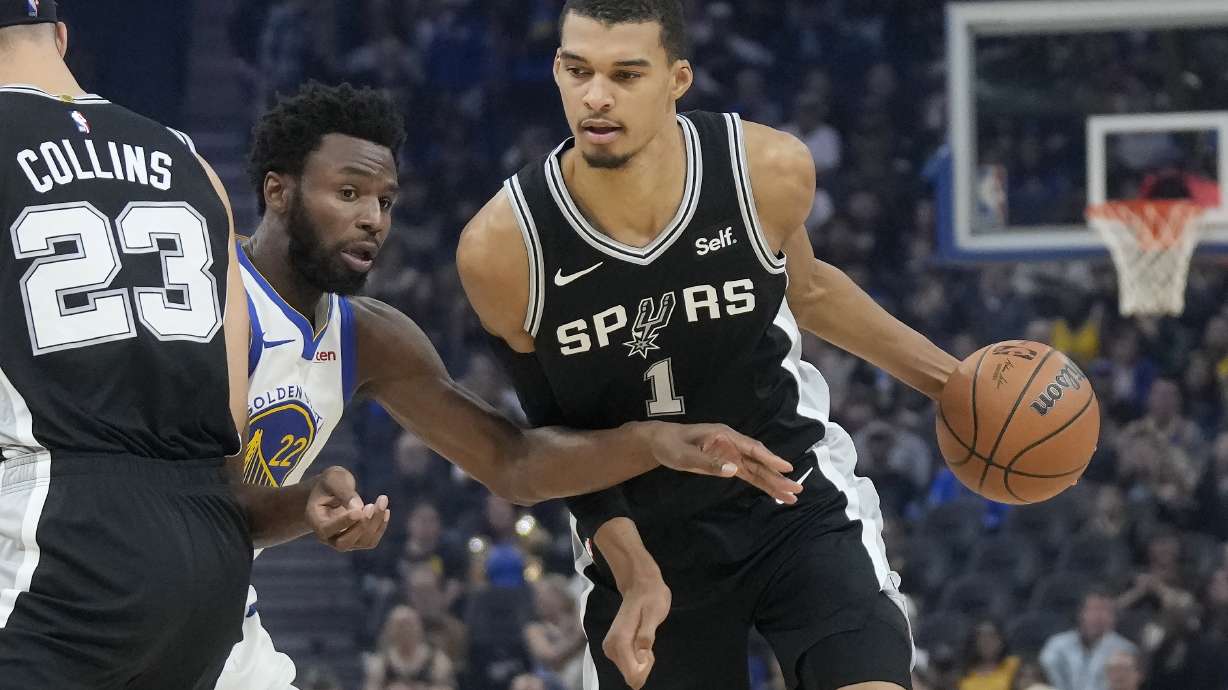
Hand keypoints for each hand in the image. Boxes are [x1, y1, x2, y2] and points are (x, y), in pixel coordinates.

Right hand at [306, 466, 390, 550]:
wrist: (331, 490)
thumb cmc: (330, 482)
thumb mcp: (334, 479)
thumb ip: (343, 492)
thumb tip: (359, 508)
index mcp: (315, 521)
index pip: (327, 529)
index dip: (343, 522)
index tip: (359, 510)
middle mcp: (327, 537)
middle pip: (344, 543)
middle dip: (361, 526)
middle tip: (370, 505)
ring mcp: (342, 541)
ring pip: (361, 542)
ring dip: (375, 522)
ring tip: (382, 500)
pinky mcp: (357, 541)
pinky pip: (370, 541)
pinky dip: (380, 527)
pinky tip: (385, 511)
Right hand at [603, 574, 671, 688]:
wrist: (640, 586)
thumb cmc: (651, 598)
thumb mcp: (655, 613)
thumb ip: (646, 635)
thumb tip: (641, 656)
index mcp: (620, 641)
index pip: (632, 675)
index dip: (646, 668)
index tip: (650, 650)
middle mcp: (610, 648)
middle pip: (631, 676)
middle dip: (644, 664)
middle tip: (648, 642)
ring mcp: (610, 649)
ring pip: (630, 671)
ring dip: (642, 660)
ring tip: (645, 638)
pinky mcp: (612, 649)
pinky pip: (628, 665)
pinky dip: (638, 658)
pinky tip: (641, 642)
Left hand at [645, 422, 802, 503]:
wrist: (660, 443)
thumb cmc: (670, 445)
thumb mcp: (684, 455)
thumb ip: (708, 462)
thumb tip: (734, 470)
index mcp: (724, 435)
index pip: (751, 448)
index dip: (770, 458)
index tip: (787, 467)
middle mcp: (732, 444)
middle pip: (759, 461)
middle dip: (777, 476)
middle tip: (796, 489)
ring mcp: (731, 454)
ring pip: (757, 470)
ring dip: (773, 483)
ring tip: (791, 496)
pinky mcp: (728, 463)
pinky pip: (748, 475)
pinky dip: (761, 484)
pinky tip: (774, 493)